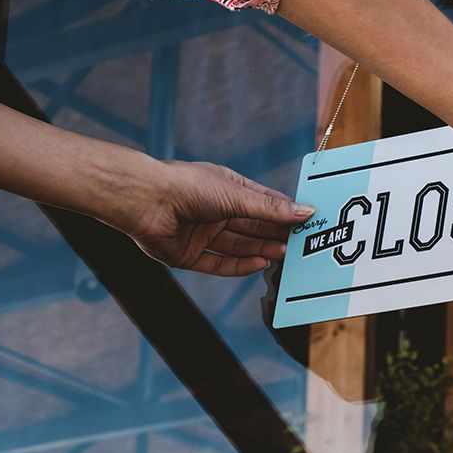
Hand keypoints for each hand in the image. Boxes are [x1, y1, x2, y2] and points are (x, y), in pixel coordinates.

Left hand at [120, 161, 313, 275]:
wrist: (145, 200)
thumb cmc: (188, 186)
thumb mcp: (236, 195)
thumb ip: (270, 208)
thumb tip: (305, 211)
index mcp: (226, 189)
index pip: (263, 202)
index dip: (284, 211)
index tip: (307, 220)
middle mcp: (215, 211)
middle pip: (252, 227)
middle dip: (275, 234)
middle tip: (300, 243)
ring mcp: (202, 234)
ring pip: (238, 246)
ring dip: (262, 250)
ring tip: (285, 254)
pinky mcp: (188, 255)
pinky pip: (218, 264)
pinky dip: (239, 266)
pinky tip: (259, 264)